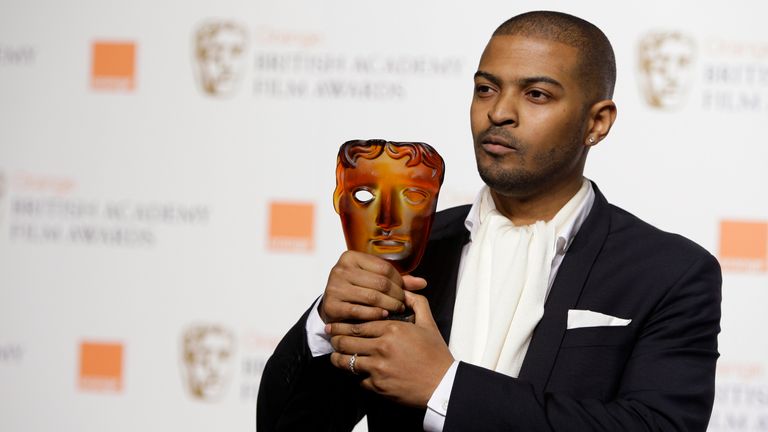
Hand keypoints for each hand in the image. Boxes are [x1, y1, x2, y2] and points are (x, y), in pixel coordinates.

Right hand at [320, 250, 426, 323]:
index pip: (384, 267)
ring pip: (372, 297)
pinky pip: (360, 311)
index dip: (399, 281)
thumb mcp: (373, 280)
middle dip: (396, 295)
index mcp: (350, 257)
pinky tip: (383, 316)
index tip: (404, 291)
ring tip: (396, 310)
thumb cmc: (356, 291)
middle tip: (402, 304)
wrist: (332, 308)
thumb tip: (423, 283)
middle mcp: (340, 269)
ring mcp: (334, 287)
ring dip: (389, 306)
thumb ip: (397, 280)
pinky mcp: (331, 305)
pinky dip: (375, 314)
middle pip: (380, 282)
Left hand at [328, 291, 453, 406]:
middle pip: (347, 340)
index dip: (344, 323)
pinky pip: (358, 379)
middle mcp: (382, 347)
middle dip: (335, 337)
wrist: (443, 384)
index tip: (337, 323)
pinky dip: (356, 375)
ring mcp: (379, 367)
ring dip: (338, 356)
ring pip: (346, 360)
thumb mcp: (428, 323)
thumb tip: (406, 290)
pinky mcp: (378, 385)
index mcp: (393, 329)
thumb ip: (416, 302)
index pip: (359, 323)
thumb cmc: (436, 354)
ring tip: (335, 354)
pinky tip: (355, 371)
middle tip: (330, 335)